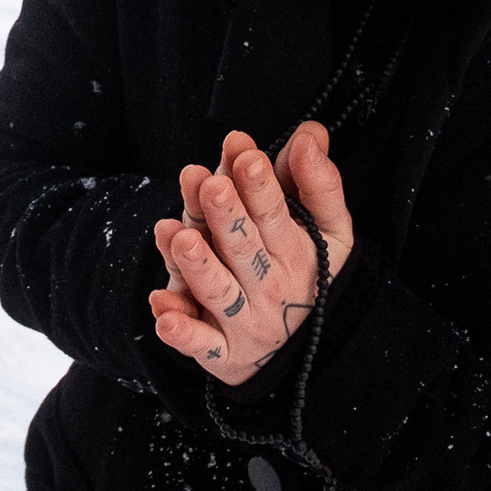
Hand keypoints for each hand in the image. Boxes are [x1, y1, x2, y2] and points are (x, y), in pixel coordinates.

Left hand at [148, 124, 354, 386]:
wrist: (315, 356)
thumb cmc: (313, 277)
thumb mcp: (330, 232)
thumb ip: (318, 183)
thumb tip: (310, 134)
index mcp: (294, 252)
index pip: (274, 215)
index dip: (261, 186)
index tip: (246, 155)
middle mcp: (269, 287)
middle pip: (242, 248)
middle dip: (226, 217)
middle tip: (211, 186)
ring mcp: (244, 321)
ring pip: (218, 291)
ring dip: (199, 268)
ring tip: (181, 238)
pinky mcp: (223, 354)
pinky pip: (202, 345)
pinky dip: (183, 331)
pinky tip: (160, 308)